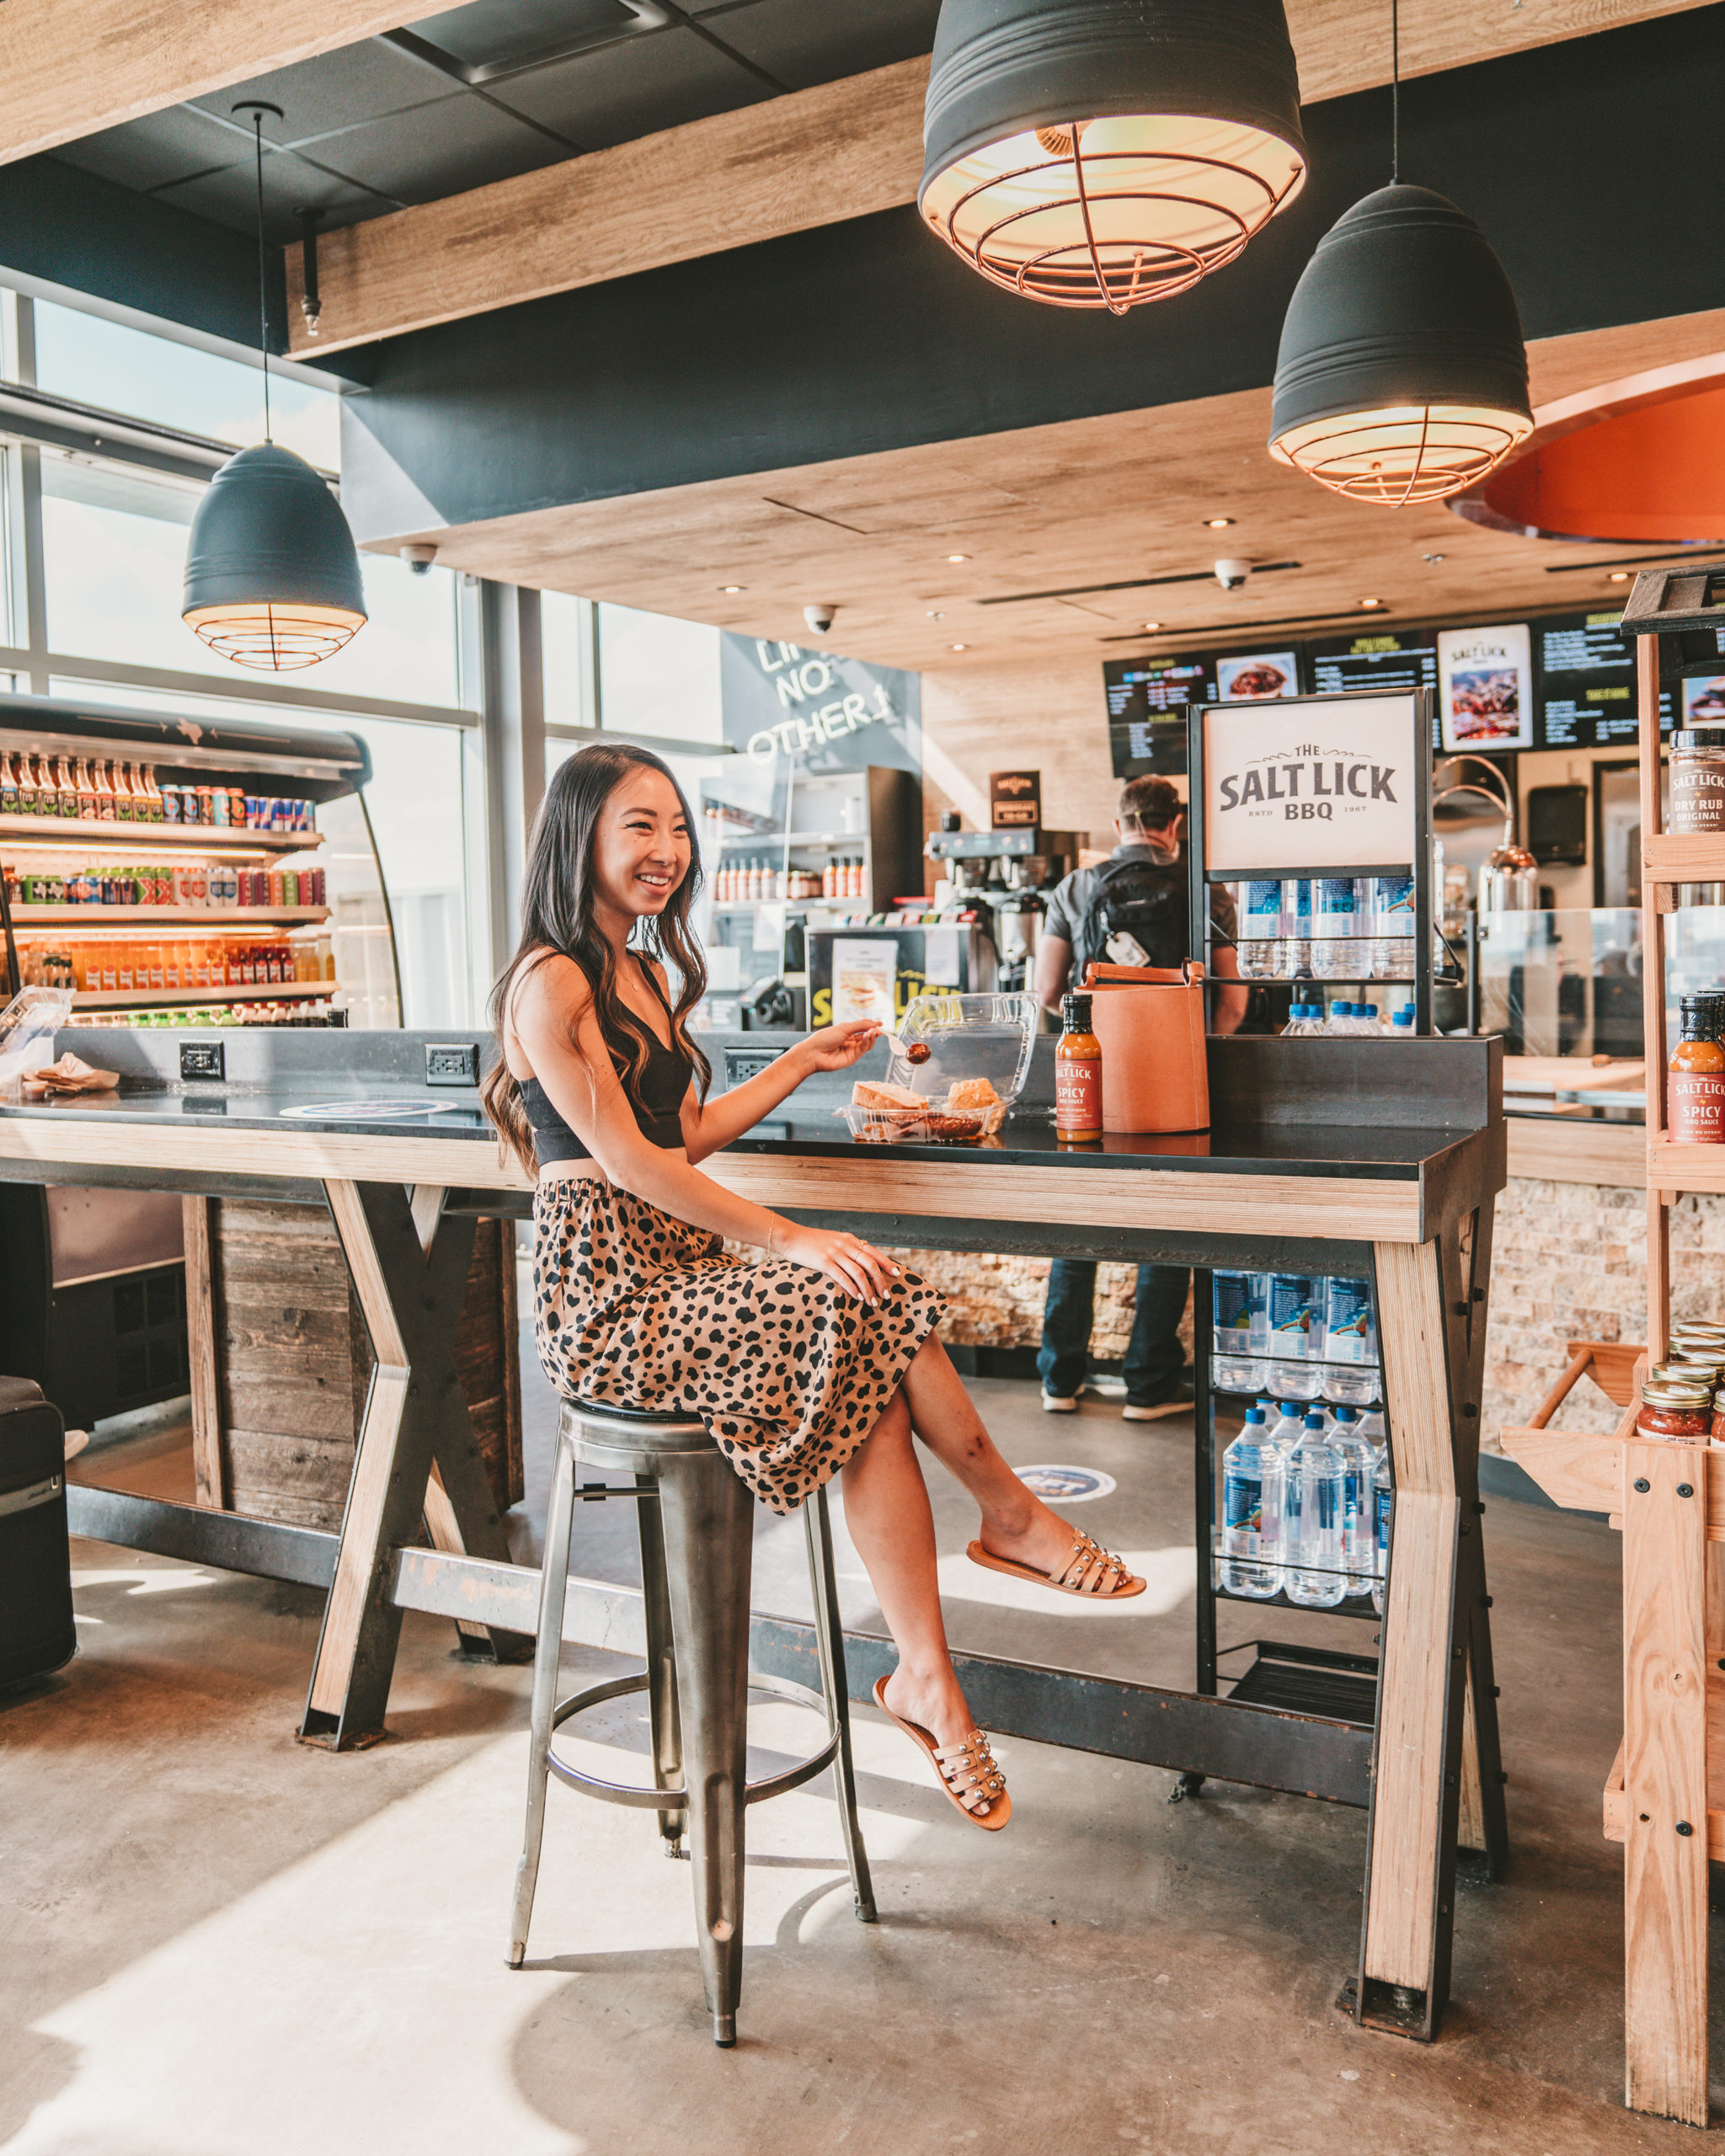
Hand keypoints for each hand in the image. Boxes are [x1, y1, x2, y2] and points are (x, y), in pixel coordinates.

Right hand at [774, 1222, 901, 1304]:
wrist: (790, 1237)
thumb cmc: (811, 1242)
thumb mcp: (833, 1240)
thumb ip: (847, 1248)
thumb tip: (861, 1262)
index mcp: (849, 1239)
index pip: (874, 1252)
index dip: (887, 1264)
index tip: (896, 1274)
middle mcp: (845, 1245)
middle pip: (870, 1264)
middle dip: (880, 1281)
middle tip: (886, 1295)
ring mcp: (835, 1253)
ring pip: (859, 1273)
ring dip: (868, 1289)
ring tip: (873, 1302)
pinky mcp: (824, 1262)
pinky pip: (843, 1277)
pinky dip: (853, 1288)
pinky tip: (857, 1297)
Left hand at [799, 1020, 882, 1073]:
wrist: (814, 1053)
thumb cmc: (825, 1038)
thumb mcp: (844, 1028)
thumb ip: (860, 1025)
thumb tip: (874, 1023)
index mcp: (846, 1031)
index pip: (862, 1028)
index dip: (871, 1026)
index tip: (880, 1023)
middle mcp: (850, 1041)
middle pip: (866, 1036)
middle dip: (873, 1031)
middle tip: (878, 1028)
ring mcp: (851, 1050)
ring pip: (867, 1043)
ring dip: (872, 1037)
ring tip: (873, 1032)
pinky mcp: (852, 1058)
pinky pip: (863, 1050)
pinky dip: (868, 1043)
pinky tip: (868, 1036)